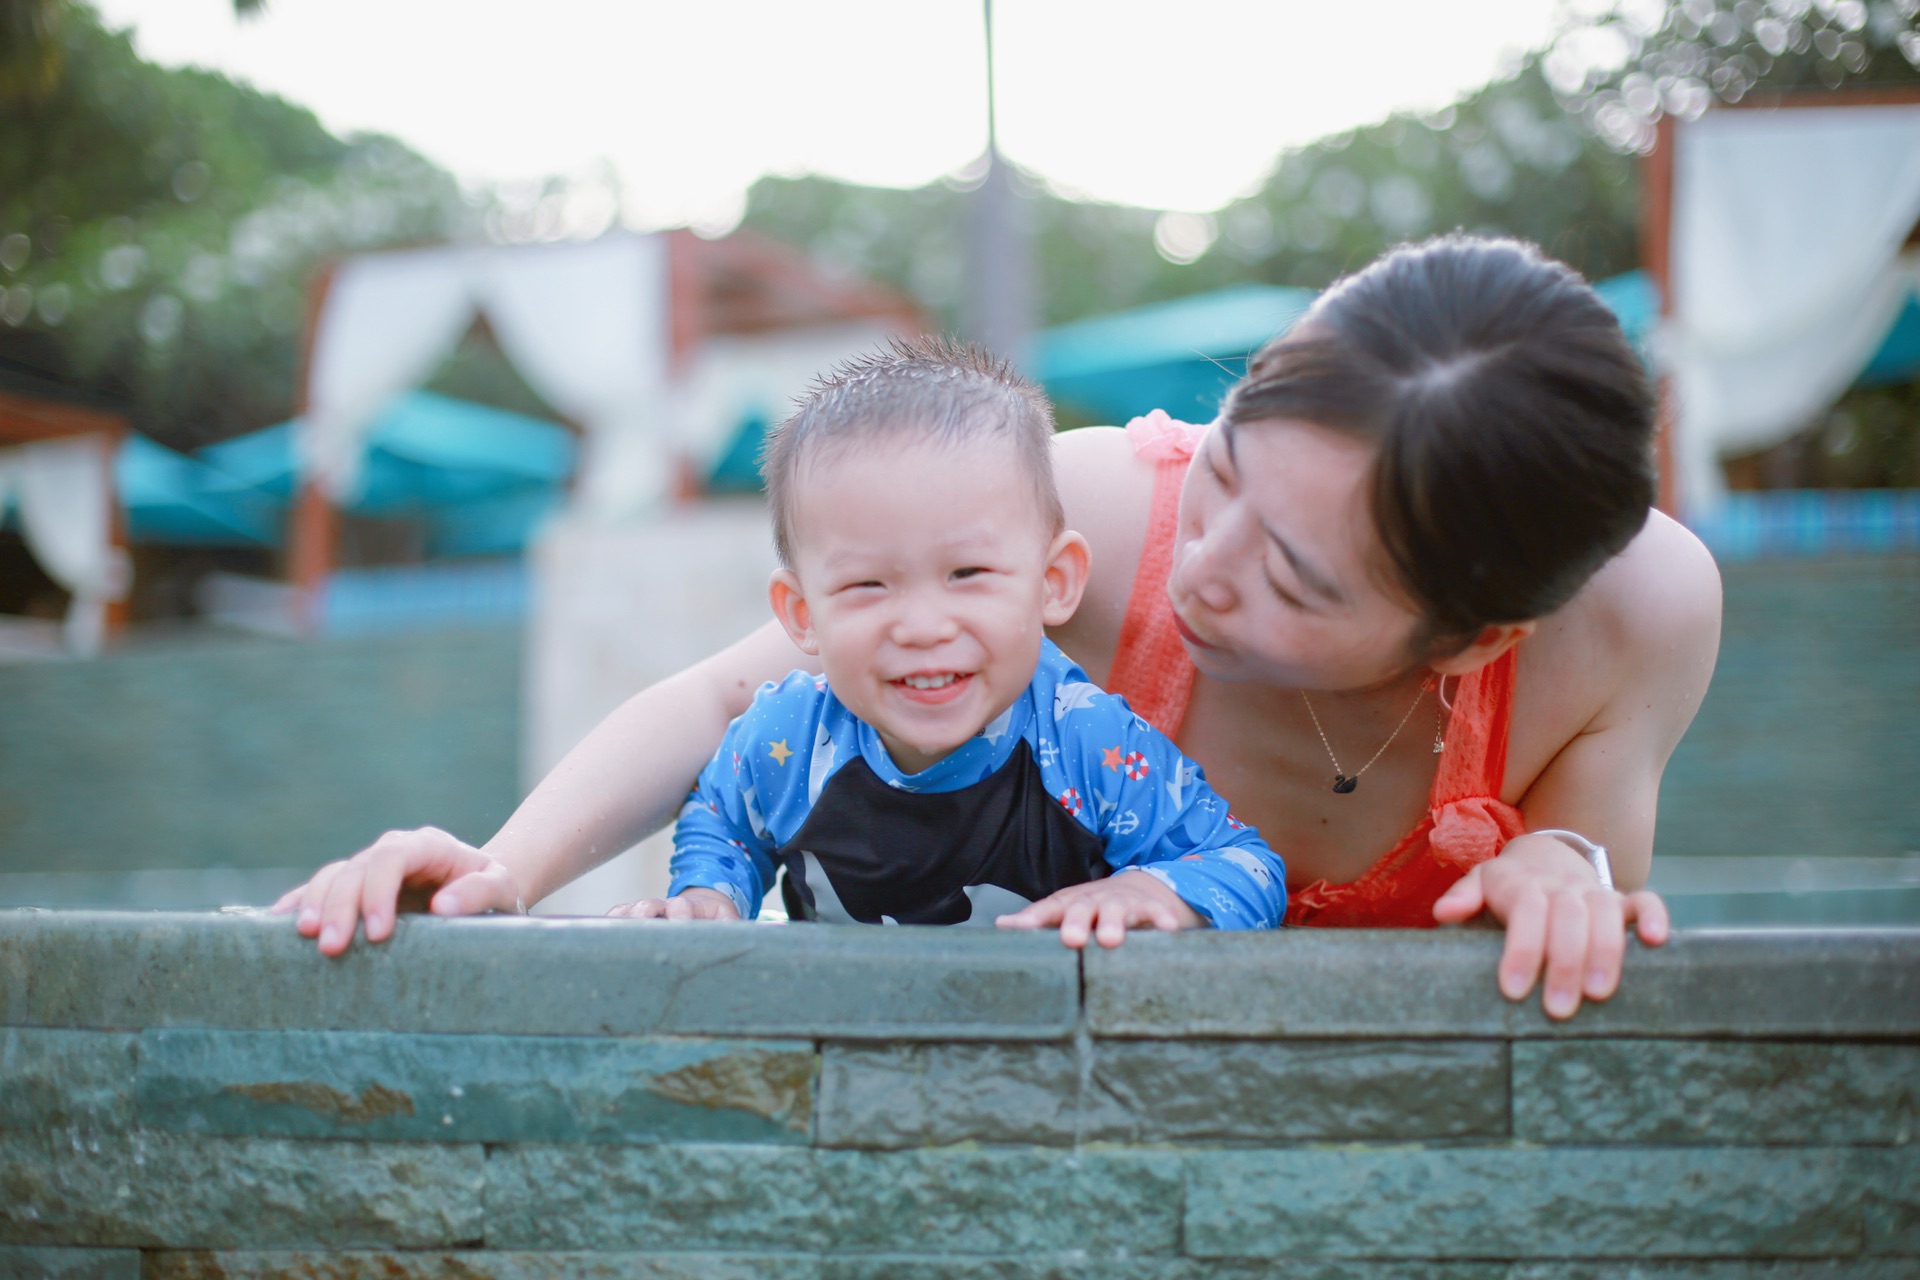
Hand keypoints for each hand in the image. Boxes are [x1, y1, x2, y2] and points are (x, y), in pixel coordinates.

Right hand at [270, 826, 524, 955]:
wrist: (486, 889)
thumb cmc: (497, 889)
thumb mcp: (502, 888)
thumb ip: (479, 893)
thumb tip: (444, 906)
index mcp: (427, 845)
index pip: (391, 858)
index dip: (378, 892)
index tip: (378, 933)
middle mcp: (393, 851)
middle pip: (356, 869)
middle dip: (341, 906)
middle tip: (332, 947)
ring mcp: (371, 867)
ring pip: (333, 876)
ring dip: (316, 905)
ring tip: (305, 937)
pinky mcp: (358, 887)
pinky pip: (322, 889)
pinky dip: (301, 902)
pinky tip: (279, 922)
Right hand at [605, 887, 742, 920]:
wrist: (705, 911)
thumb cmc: (719, 925)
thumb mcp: (732, 926)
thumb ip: (737, 931)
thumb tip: (767, 938)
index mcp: (694, 908)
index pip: (684, 907)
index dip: (680, 913)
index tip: (678, 919)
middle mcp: (668, 907)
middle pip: (652, 905)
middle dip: (645, 913)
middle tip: (639, 923)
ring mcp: (651, 911)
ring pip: (632, 910)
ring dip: (624, 919)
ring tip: (615, 932)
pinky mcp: (636, 919)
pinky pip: (619, 916)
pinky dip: (610, 922)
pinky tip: (599, 933)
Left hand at [996, 869, 1203, 948]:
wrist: (1141, 889)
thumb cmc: (1095, 909)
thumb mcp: (1067, 912)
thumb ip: (1038, 920)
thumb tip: (1001, 925)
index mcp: (1070, 904)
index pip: (1048, 909)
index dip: (1033, 918)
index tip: (1018, 928)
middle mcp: (1094, 901)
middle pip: (1083, 908)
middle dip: (1077, 922)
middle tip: (1071, 939)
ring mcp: (1123, 902)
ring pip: (1117, 911)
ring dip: (1114, 923)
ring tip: (1111, 939)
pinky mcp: (1151, 907)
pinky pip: (1157, 914)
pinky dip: (1162, 920)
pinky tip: (1168, 930)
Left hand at [1433, 832, 1669, 1019]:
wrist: (1543, 856)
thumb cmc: (1506, 887)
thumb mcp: (1479, 885)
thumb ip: (1463, 898)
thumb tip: (1444, 914)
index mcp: (1522, 885)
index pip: (1525, 912)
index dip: (1522, 949)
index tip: (1514, 991)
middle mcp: (1561, 886)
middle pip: (1568, 916)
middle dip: (1564, 963)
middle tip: (1558, 1009)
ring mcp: (1594, 891)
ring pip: (1606, 911)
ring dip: (1605, 951)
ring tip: (1599, 993)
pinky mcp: (1623, 899)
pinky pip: (1645, 900)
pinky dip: (1654, 916)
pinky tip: (1656, 942)